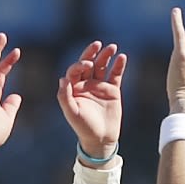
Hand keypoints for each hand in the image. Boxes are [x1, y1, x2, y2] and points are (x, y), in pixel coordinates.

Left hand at [57, 41, 126, 161]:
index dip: (79, 64)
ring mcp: (99, 86)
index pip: (75, 70)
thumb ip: (65, 96)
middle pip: (88, 64)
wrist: (101, 139)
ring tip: (112, 47)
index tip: (86, 64)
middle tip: (97, 44)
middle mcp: (86, 84)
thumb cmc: (83, 128)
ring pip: (102, 66)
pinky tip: (122, 57)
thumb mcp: (72, 113)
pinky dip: (118, 66)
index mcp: (73, 88)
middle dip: (91, 53)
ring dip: (106, 56)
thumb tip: (62, 79)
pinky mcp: (112, 90)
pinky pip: (115, 75)